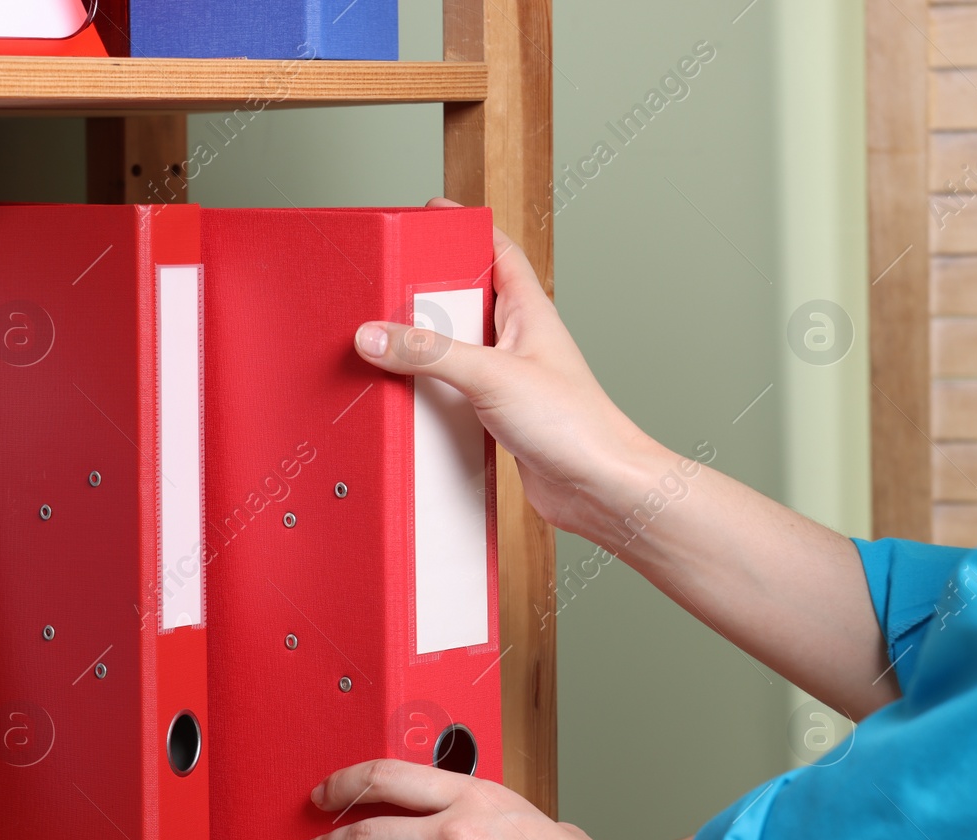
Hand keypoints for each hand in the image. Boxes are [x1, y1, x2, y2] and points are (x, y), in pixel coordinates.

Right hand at [353, 201, 664, 537]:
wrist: (599, 488)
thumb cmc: (576, 425)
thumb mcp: (491, 376)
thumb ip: (429, 353)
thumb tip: (376, 335)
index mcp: (527, 310)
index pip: (494, 249)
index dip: (462, 228)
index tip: (428, 215)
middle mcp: (516, 339)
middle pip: (462, 299)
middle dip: (425, 291)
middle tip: (388, 286)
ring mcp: (505, 378)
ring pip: (453, 348)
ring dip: (422, 348)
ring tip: (387, 343)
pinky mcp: (495, 415)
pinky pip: (451, 391)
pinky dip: (427, 391)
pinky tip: (405, 398)